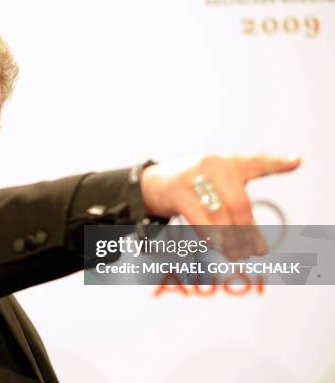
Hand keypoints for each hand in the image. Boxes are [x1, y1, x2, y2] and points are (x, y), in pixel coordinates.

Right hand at [139, 154, 300, 258]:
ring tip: (237, 255)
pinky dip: (209, 234)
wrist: (153, 182)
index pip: (257, 163)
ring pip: (220, 213)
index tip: (296, 161)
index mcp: (231, 163)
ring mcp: (194, 175)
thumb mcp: (218, 193)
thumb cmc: (195, 190)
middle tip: (254, 253)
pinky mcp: (177, 190)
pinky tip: (216, 245)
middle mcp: (215, 165)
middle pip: (239, 203)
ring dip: (230, 239)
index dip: (277, 162)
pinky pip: (197, 217)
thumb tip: (258, 250)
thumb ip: (239, 214)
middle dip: (248, 231)